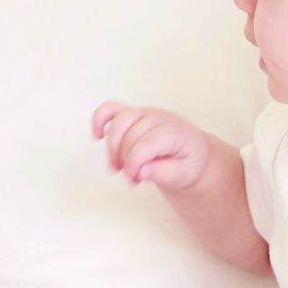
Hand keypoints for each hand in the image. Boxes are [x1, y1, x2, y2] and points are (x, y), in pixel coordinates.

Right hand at [91, 101, 209, 190]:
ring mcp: (143, 113)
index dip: (135, 161)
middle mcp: (158, 117)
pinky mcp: (132, 114)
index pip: (148, 142)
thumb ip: (165, 174)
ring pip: (118, 122)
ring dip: (112, 148)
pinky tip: (97, 136)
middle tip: (131, 179)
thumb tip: (140, 172)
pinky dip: (99, 120)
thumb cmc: (188, 162)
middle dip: (125, 160)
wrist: (190, 151)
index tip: (132, 177)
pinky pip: (110, 109)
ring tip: (117, 167)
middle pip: (131, 134)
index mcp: (175, 130)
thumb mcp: (186, 174)